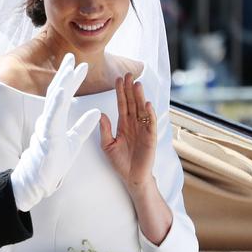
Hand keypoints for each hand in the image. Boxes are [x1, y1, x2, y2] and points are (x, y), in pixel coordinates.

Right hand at [11, 53, 99, 211]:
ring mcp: (46, 126)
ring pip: (54, 100)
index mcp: (55, 119)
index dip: (72, 80)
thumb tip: (97, 112)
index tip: (81, 66)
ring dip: (62, 83)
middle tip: (71, 56)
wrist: (41, 179)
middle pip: (56, 91)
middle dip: (64, 73)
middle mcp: (49, 119)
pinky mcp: (47, 136)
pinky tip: (62, 91)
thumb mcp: (74, 141)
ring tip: (69, 68)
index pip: (64, 95)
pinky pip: (52, 116)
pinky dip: (57, 102)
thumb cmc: (54, 161)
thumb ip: (84, 126)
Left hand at [99, 73, 155, 191]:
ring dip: (140, 97)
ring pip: (141, 110)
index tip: (117, 78)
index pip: (122, 104)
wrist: (131, 177)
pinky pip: (150, 124)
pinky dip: (149, 114)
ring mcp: (143, 130)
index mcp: (123, 124)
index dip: (120, 91)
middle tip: (128, 74)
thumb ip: (104, 130)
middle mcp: (134, 124)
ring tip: (137, 84)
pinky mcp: (150, 138)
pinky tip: (147, 104)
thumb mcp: (107, 145)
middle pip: (132, 103)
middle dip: (130, 89)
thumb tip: (101, 114)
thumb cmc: (120, 162)